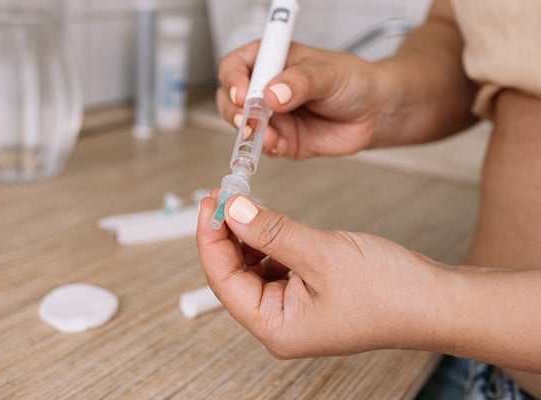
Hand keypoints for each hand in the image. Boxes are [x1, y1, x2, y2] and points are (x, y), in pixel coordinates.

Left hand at [196, 193, 440, 357]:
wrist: (435, 300)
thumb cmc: (389, 291)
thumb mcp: (321, 253)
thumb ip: (271, 231)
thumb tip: (232, 209)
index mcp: (277, 328)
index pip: (223, 281)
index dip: (210, 240)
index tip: (207, 203)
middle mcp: (280, 323)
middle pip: (234, 275)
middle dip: (226, 234)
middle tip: (222, 195)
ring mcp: (294, 310)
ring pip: (252, 268)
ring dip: (246, 234)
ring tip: (243, 202)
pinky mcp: (307, 294)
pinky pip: (274, 265)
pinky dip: (267, 241)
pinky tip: (267, 220)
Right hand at [217, 42, 388, 158]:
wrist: (374, 113)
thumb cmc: (352, 82)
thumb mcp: (327, 73)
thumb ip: (300, 82)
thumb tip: (272, 94)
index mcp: (272, 60)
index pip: (236, 65)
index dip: (233, 79)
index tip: (242, 93)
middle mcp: (266, 88)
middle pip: (231, 98)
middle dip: (235, 111)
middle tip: (249, 119)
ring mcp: (272, 116)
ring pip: (243, 126)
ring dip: (249, 133)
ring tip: (266, 136)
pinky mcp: (282, 140)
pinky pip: (264, 147)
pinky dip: (266, 148)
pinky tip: (277, 144)